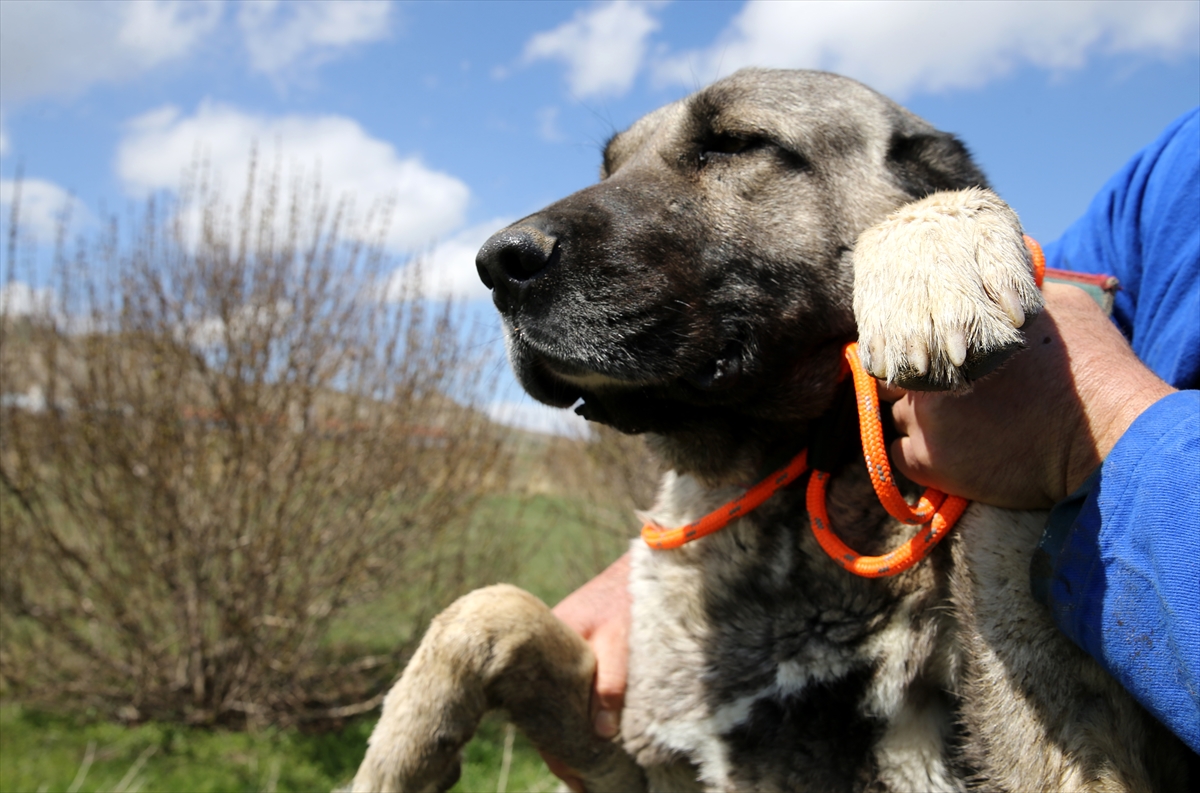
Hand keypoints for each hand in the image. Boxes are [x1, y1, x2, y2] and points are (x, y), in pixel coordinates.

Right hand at [541, 552, 631, 792]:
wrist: (646, 560)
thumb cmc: (630, 596)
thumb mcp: (620, 640)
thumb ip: (610, 683)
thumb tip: (600, 734)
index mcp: (546, 646)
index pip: (540, 713)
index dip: (556, 751)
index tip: (575, 780)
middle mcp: (546, 650)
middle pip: (545, 711)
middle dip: (561, 747)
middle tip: (582, 783)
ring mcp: (558, 650)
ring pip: (557, 702)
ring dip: (571, 732)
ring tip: (587, 770)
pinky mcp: (574, 648)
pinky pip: (568, 690)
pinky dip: (578, 713)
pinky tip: (592, 735)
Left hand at [881, 282, 1174, 508]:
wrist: (1106, 437)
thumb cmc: (1093, 369)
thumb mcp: (1061, 307)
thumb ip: (1017, 297)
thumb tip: (1003, 286)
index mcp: (955, 333)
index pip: (911, 335)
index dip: (922, 348)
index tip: (935, 359)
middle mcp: (929, 373)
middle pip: (898, 377)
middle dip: (916, 387)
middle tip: (945, 398)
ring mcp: (925, 419)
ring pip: (896, 418)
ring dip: (918, 422)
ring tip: (955, 428)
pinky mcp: (930, 462)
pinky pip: (897, 457)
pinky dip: (916, 456)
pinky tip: (945, 455)